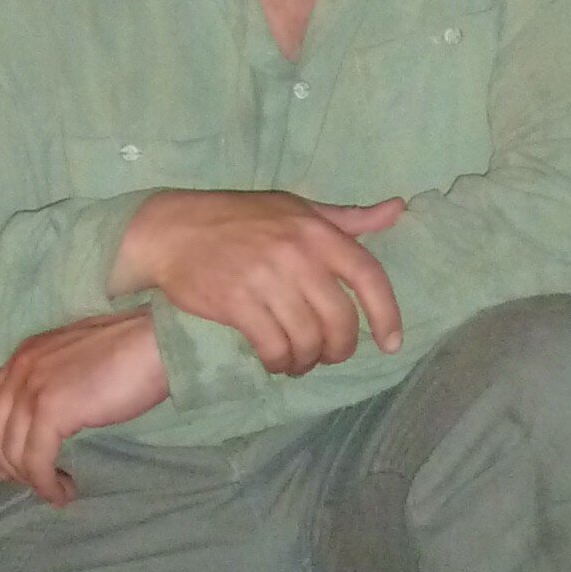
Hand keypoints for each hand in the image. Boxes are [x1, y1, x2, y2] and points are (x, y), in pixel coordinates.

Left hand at [0, 308, 169, 503]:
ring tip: (55, 490)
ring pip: (11, 449)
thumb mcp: (78, 360)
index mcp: (25, 355)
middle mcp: (19, 369)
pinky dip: (45, 483)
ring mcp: (32, 389)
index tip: (12, 462)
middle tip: (30, 483)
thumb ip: (56, 380)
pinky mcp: (51, 410)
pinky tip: (63, 492)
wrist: (156, 343)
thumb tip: (53, 417)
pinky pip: (36, 459)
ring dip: (30, 479)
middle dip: (6, 464)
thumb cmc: (132, 351)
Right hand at [112, 189, 405, 372]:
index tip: (390, 344)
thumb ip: (348, 218)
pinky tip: (276, 361)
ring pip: (308, 340)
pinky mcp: (236, 304)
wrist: (173, 229)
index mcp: (317, 232)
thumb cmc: (240, 219)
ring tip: (300, 360)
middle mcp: (296, 255)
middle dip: (341, 348)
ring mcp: (265, 280)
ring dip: (308, 360)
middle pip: (340, 320)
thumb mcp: (297, 209)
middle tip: (331, 355)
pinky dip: (280, 362)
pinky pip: (274, 348)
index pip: (369, 277)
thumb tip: (397, 209)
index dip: (387, 315)